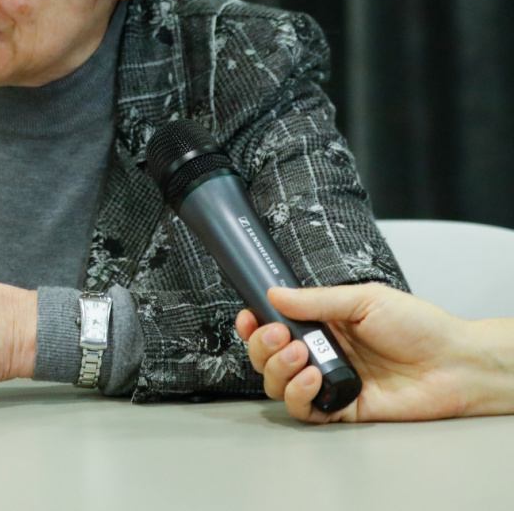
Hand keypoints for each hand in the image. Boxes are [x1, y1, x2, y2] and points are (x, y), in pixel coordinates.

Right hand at [235, 283, 470, 422]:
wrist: (455, 363)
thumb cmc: (419, 327)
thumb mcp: (364, 299)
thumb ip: (317, 301)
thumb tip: (274, 294)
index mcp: (324, 324)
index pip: (276, 325)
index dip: (255, 324)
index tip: (249, 318)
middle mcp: (322, 354)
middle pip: (268, 357)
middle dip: (263, 346)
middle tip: (278, 336)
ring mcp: (329, 382)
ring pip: (278, 384)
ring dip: (278, 369)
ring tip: (298, 356)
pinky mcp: (341, 409)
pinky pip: (304, 410)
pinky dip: (298, 395)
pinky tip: (311, 379)